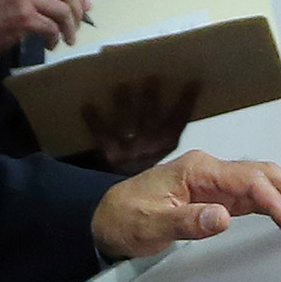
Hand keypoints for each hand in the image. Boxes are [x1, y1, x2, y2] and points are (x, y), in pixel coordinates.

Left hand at [82, 76, 202, 175]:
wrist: (120, 202)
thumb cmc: (140, 168)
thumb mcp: (164, 153)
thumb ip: (171, 128)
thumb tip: (190, 93)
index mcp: (164, 147)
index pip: (178, 122)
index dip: (187, 103)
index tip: (193, 83)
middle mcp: (148, 149)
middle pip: (151, 120)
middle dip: (151, 99)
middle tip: (152, 79)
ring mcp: (128, 152)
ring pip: (128, 125)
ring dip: (124, 105)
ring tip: (121, 87)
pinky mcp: (109, 154)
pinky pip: (101, 136)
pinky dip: (93, 121)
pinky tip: (87, 106)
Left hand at [93, 150, 280, 260]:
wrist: (103, 218)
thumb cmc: (123, 219)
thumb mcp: (150, 225)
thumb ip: (187, 222)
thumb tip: (223, 218)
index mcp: (198, 170)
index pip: (248, 182)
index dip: (275, 202)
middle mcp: (210, 170)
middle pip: (263, 174)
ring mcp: (213, 181)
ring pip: (262, 182)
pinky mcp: (214, 195)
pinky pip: (252, 194)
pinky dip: (275, 202)